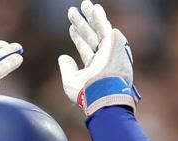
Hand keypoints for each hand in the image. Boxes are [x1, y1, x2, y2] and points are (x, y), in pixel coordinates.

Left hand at [57, 1, 138, 115]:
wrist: (102, 94)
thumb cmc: (87, 92)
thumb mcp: (70, 81)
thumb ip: (67, 68)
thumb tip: (62, 57)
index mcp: (95, 67)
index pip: (85, 48)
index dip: (78, 37)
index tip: (71, 28)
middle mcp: (104, 57)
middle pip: (91, 36)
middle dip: (82, 23)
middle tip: (73, 12)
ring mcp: (110, 50)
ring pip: (98, 29)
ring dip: (91, 16)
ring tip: (84, 4)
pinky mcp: (115, 44)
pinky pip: (106, 28)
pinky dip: (100, 18)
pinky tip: (95, 8)